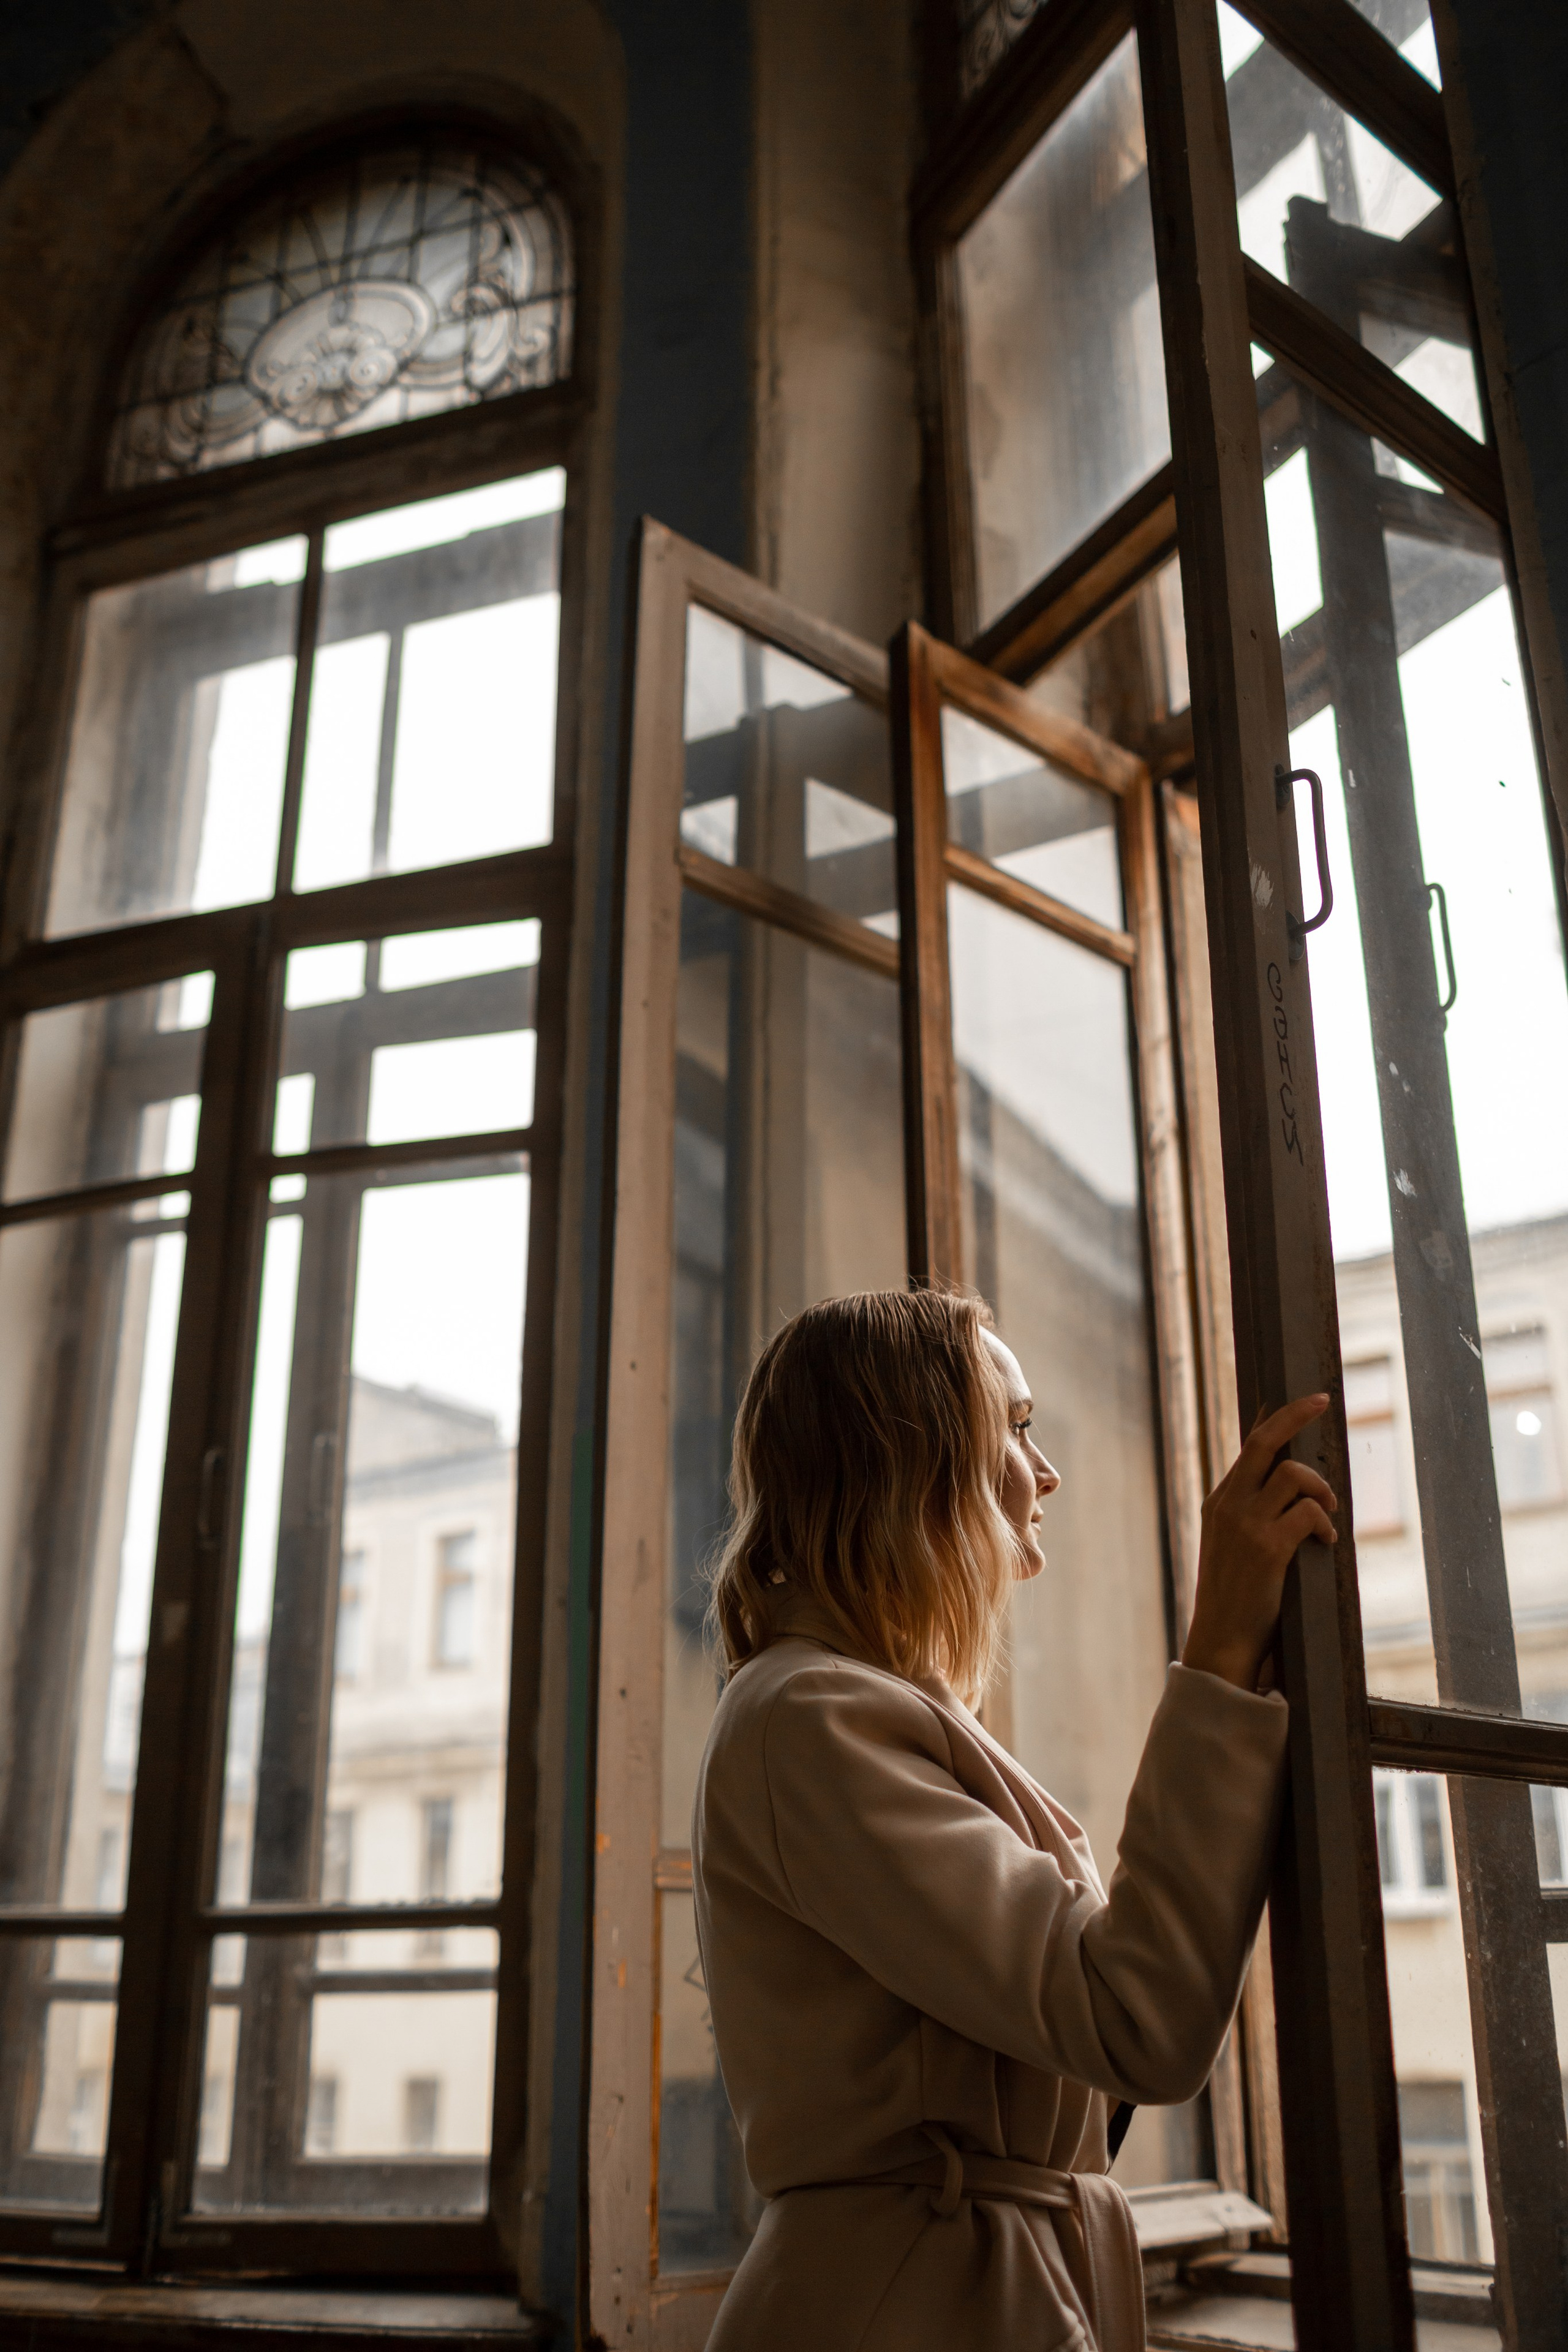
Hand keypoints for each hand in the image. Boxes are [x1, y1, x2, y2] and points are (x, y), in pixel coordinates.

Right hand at [1182, 1395, 1337, 1691]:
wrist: (1222, 1640)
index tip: (1299, 1400)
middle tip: (1322, 1400)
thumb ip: (1252, 1515)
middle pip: (1264, 1441)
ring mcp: (1245, 1524)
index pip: (1249, 1446)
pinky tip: (1325, 1542)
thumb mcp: (1232, 1546)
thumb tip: (1289, 1491)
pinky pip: (1307, 1512)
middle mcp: (1228, 1504)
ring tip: (1328, 1512)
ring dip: (1321, 1488)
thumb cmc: (1235, 1598)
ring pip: (1292, 1473)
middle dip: (1296, 1414)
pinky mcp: (1266, 1547)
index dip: (1275, 1419)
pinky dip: (1324, 1523)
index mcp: (1219, 1502)